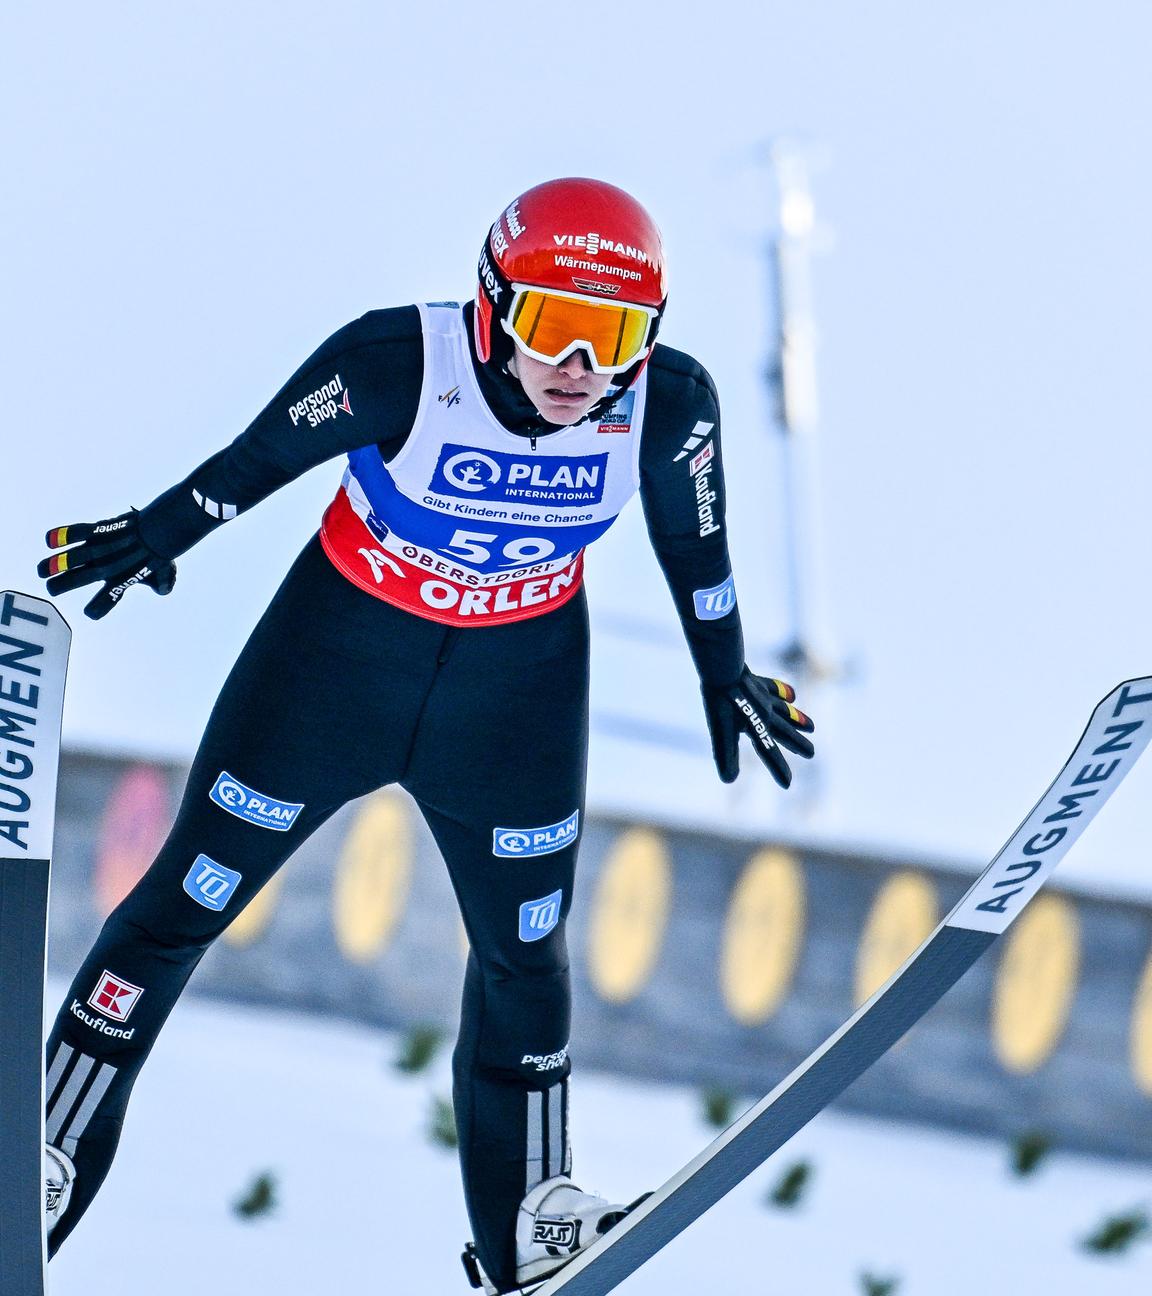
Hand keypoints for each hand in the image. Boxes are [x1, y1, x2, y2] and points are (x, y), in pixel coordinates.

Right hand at [38, 511, 176, 619]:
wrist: (164, 526)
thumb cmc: (162, 550)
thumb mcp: (165, 571)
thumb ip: (164, 584)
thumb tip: (164, 590)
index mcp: (124, 579)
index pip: (110, 597)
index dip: (100, 607)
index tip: (91, 613)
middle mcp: (112, 565)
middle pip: (85, 578)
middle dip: (64, 584)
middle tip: (50, 589)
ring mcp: (105, 547)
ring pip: (78, 556)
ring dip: (57, 564)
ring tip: (42, 571)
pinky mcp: (101, 530)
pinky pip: (80, 531)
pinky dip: (64, 534)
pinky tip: (49, 541)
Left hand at [703, 667, 814, 787]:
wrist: (723, 665)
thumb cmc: (720, 700)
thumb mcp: (720, 730)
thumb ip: (726, 754)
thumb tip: (729, 780)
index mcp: (757, 727)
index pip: (768, 752)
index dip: (777, 769)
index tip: (787, 784)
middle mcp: (766, 714)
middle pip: (784, 732)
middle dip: (797, 744)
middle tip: (811, 753)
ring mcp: (764, 697)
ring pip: (785, 712)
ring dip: (798, 720)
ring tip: (812, 728)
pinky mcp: (756, 682)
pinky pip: (774, 689)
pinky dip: (784, 693)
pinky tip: (792, 696)